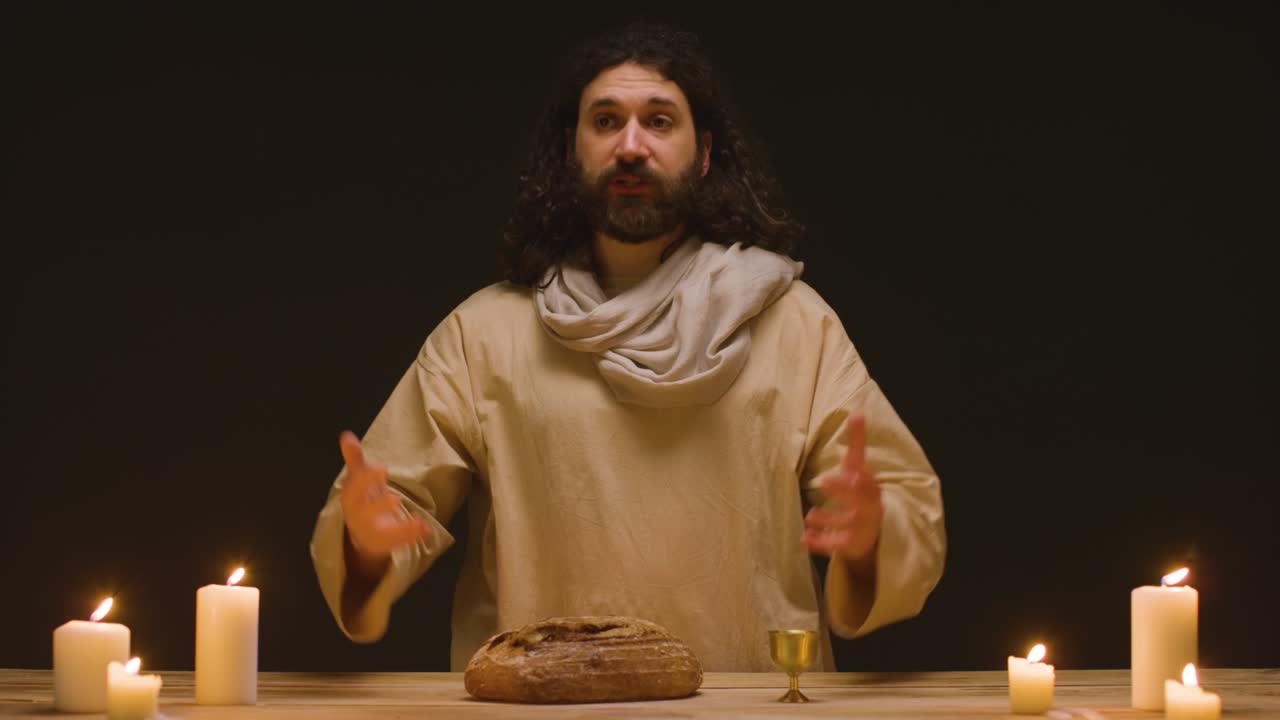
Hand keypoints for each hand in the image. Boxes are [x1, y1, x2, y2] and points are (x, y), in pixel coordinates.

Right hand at [338, 431, 430, 575]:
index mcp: (351, 500)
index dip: (366, 480)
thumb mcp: (358, 480)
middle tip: (395, 497)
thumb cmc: (362, 501)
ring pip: (381, 533)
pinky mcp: (384, 545)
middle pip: (364, 513)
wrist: (359, 535)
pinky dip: (411, 536)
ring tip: (418, 522)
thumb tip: (346, 435)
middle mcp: (357, 518)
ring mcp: (370, 534)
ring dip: (398, 528)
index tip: (382, 469)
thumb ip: (355, 460)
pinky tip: (427, 528)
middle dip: (378, 505)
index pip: (354, 490)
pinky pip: (397, 542)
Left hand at [802, 413, 882, 568]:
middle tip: (824, 481)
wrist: (873, 529)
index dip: (861, 477)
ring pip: (847, 526)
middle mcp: (869, 509)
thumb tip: (857, 411)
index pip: (868, 482)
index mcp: (870, 489)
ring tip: (809, 515)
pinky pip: (835, 545)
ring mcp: (860, 529)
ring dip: (829, 520)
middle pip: (860, 503)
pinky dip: (820, 543)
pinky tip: (804, 539)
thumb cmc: (860, 490)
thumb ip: (857, 441)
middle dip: (844, 493)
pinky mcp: (849, 544)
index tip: (852, 469)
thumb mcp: (859, 467)